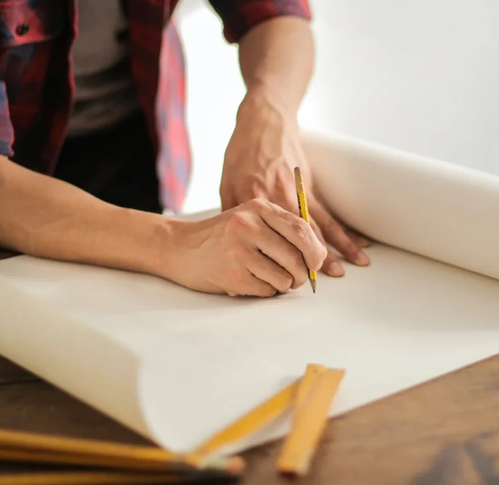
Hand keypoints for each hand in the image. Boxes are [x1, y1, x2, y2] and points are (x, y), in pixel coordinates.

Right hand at [163, 199, 326, 296]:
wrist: (179, 247)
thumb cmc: (222, 236)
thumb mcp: (249, 219)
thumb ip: (281, 229)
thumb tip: (320, 257)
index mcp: (258, 207)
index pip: (301, 229)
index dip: (316, 251)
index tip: (315, 263)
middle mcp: (248, 226)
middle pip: (297, 256)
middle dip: (302, 274)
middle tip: (295, 278)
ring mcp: (238, 250)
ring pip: (284, 277)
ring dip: (282, 284)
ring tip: (267, 278)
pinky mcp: (232, 274)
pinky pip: (267, 290)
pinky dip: (266, 291)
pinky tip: (251, 281)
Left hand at [220, 95, 370, 276]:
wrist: (263, 121)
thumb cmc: (241, 152)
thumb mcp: (226, 182)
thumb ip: (231, 212)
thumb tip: (234, 241)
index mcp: (254, 199)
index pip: (267, 236)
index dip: (276, 257)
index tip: (283, 276)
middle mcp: (278, 197)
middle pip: (297, 234)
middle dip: (311, 258)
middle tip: (322, 280)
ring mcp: (297, 191)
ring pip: (319, 225)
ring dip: (337, 247)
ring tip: (352, 266)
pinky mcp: (309, 185)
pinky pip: (328, 211)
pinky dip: (344, 228)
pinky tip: (358, 242)